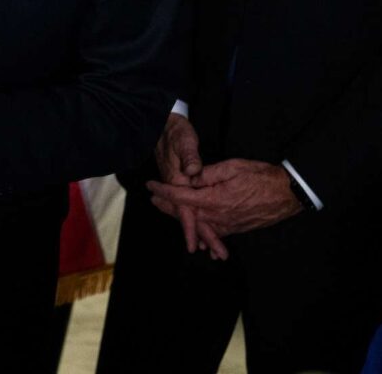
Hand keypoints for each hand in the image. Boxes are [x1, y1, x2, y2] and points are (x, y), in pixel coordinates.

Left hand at [146, 159, 301, 259]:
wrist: (287, 194)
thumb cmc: (261, 176)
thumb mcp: (233, 167)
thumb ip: (209, 174)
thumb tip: (190, 177)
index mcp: (214, 200)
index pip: (182, 197)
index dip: (164, 191)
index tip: (151, 186)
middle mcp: (218, 217)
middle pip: (186, 215)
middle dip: (168, 207)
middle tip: (152, 201)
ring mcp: (227, 226)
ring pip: (198, 226)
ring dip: (182, 219)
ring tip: (168, 213)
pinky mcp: (236, 229)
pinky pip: (215, 234)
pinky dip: (203, 235)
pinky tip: (198, 239)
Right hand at [151, 113, 207, 252]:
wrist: (162, 126)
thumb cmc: (175, 132)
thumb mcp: (183, 141)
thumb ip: (189, 157)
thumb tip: (193, 171)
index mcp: (178, 179)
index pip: (185, 208)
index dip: (190, 226)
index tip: (194, 243)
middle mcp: (179, 187)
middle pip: (191, 217)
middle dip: (204, 237)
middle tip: (219, 254)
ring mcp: (182, 188)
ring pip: (194, 216)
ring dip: (205, 234)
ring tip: (217, 252)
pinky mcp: (186, 188)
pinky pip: (194, 210)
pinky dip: (202, 224)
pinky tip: (208, 236)